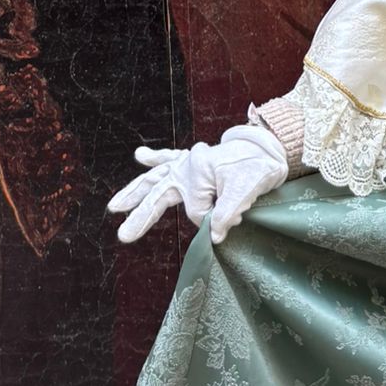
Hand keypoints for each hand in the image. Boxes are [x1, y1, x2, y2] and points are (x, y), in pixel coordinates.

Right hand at [108, 126, 288, 244]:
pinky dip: (156, 158)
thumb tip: (213, 236)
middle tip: (123, 234)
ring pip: (156, 178)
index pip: (195, 209)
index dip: (212, 218)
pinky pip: (171, 158)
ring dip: (136, 191)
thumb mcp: (247, 191)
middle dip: (141, 214)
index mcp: (198, 169)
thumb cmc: (259, 168)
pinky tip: (141, 155)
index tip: (230, 219)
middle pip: (159, 193)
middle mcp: (189, 164)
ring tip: (115, 205)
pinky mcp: (195, 159)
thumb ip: (227, 213)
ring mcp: (189, 161)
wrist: (270, 149)